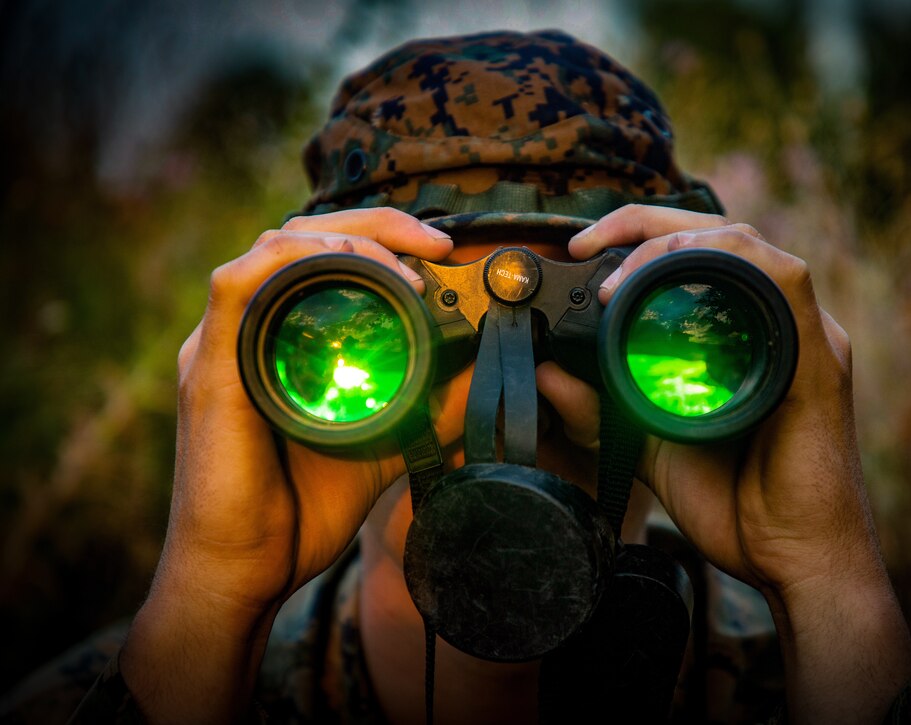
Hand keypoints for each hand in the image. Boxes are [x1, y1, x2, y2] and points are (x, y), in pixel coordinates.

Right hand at [121, 208, 456, 722]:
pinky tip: (346, 266)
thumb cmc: (298, 512)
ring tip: (403, 264)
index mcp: (280, 340)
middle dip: (375, 225)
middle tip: (435, 243)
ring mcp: (223, 344)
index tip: (441, 251)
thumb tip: (485, 372)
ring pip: (274, 246)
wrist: (244, 571)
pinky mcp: (208, 366)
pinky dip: (293, 260)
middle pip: (303, 236)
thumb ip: (430, 409)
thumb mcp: (385, 445)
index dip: (384, 237)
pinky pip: (237, 284)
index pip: (325, 257)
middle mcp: (248, 331)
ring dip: (344, 239)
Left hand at [568, 205, 910, 723]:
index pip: (700, 253)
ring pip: (750, 246)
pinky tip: (683, 270)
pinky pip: (786, 284)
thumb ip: (603, 410)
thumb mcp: (651, 446)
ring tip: (623, 270)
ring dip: (680, 240)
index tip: (583, 250)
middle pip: (722, 235)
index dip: (641, 236)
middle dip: (648, 224)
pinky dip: (732, 262)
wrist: (793, 564)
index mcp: (748, 336)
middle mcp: (782, 326)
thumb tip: (549, 375)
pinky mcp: (821, 362)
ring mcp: (808, 338)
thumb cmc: (739, 505)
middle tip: (589, 245)